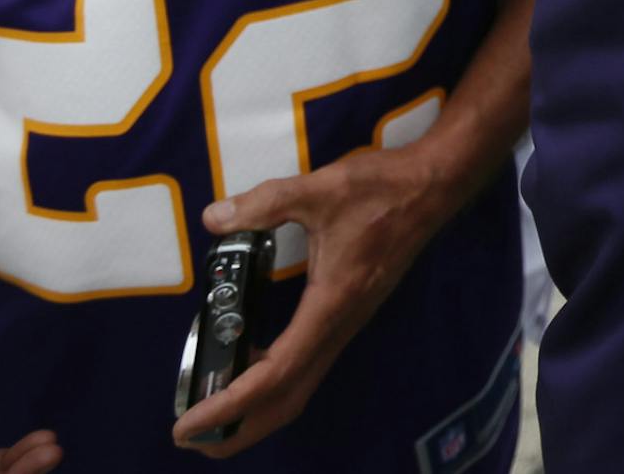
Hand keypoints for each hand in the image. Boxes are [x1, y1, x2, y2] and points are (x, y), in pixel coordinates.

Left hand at [171, 143, 453, 456]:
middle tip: (191, 437)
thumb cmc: (383, 188)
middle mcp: (340, 324)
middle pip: (288, 399)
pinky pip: (307, 364)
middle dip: (239, 428)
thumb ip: (267, 202)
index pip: (276, 373)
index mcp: (331, 303)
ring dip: (255, 410)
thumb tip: (215, 218)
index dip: (230, 403)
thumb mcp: (321, 188)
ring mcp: (347, 323)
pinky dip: (272, 382)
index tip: (190, 422)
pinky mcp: (349, 314)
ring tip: (211, 412)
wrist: (433, 186)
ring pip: (299, 386)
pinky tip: (248, 364)